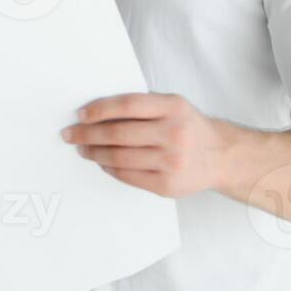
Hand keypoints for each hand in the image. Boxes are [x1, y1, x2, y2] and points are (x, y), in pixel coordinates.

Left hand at [61, 93, 235, 197]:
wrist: (220, 156)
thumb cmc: (189, 127)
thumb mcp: (173, 106)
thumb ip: (142, 106)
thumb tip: (96, 112)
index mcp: (173, 107)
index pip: (127, 105)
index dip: (99, 109)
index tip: (80, 114)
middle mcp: (174, 133)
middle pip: (118, 134)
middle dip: (88, 134)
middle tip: (70, 134)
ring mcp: (171, 161)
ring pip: (119, 157)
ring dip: (94, 153)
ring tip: (83, 149)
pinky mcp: (167, 184)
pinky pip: (128, 176)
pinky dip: (110, 168)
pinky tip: (102, 162)